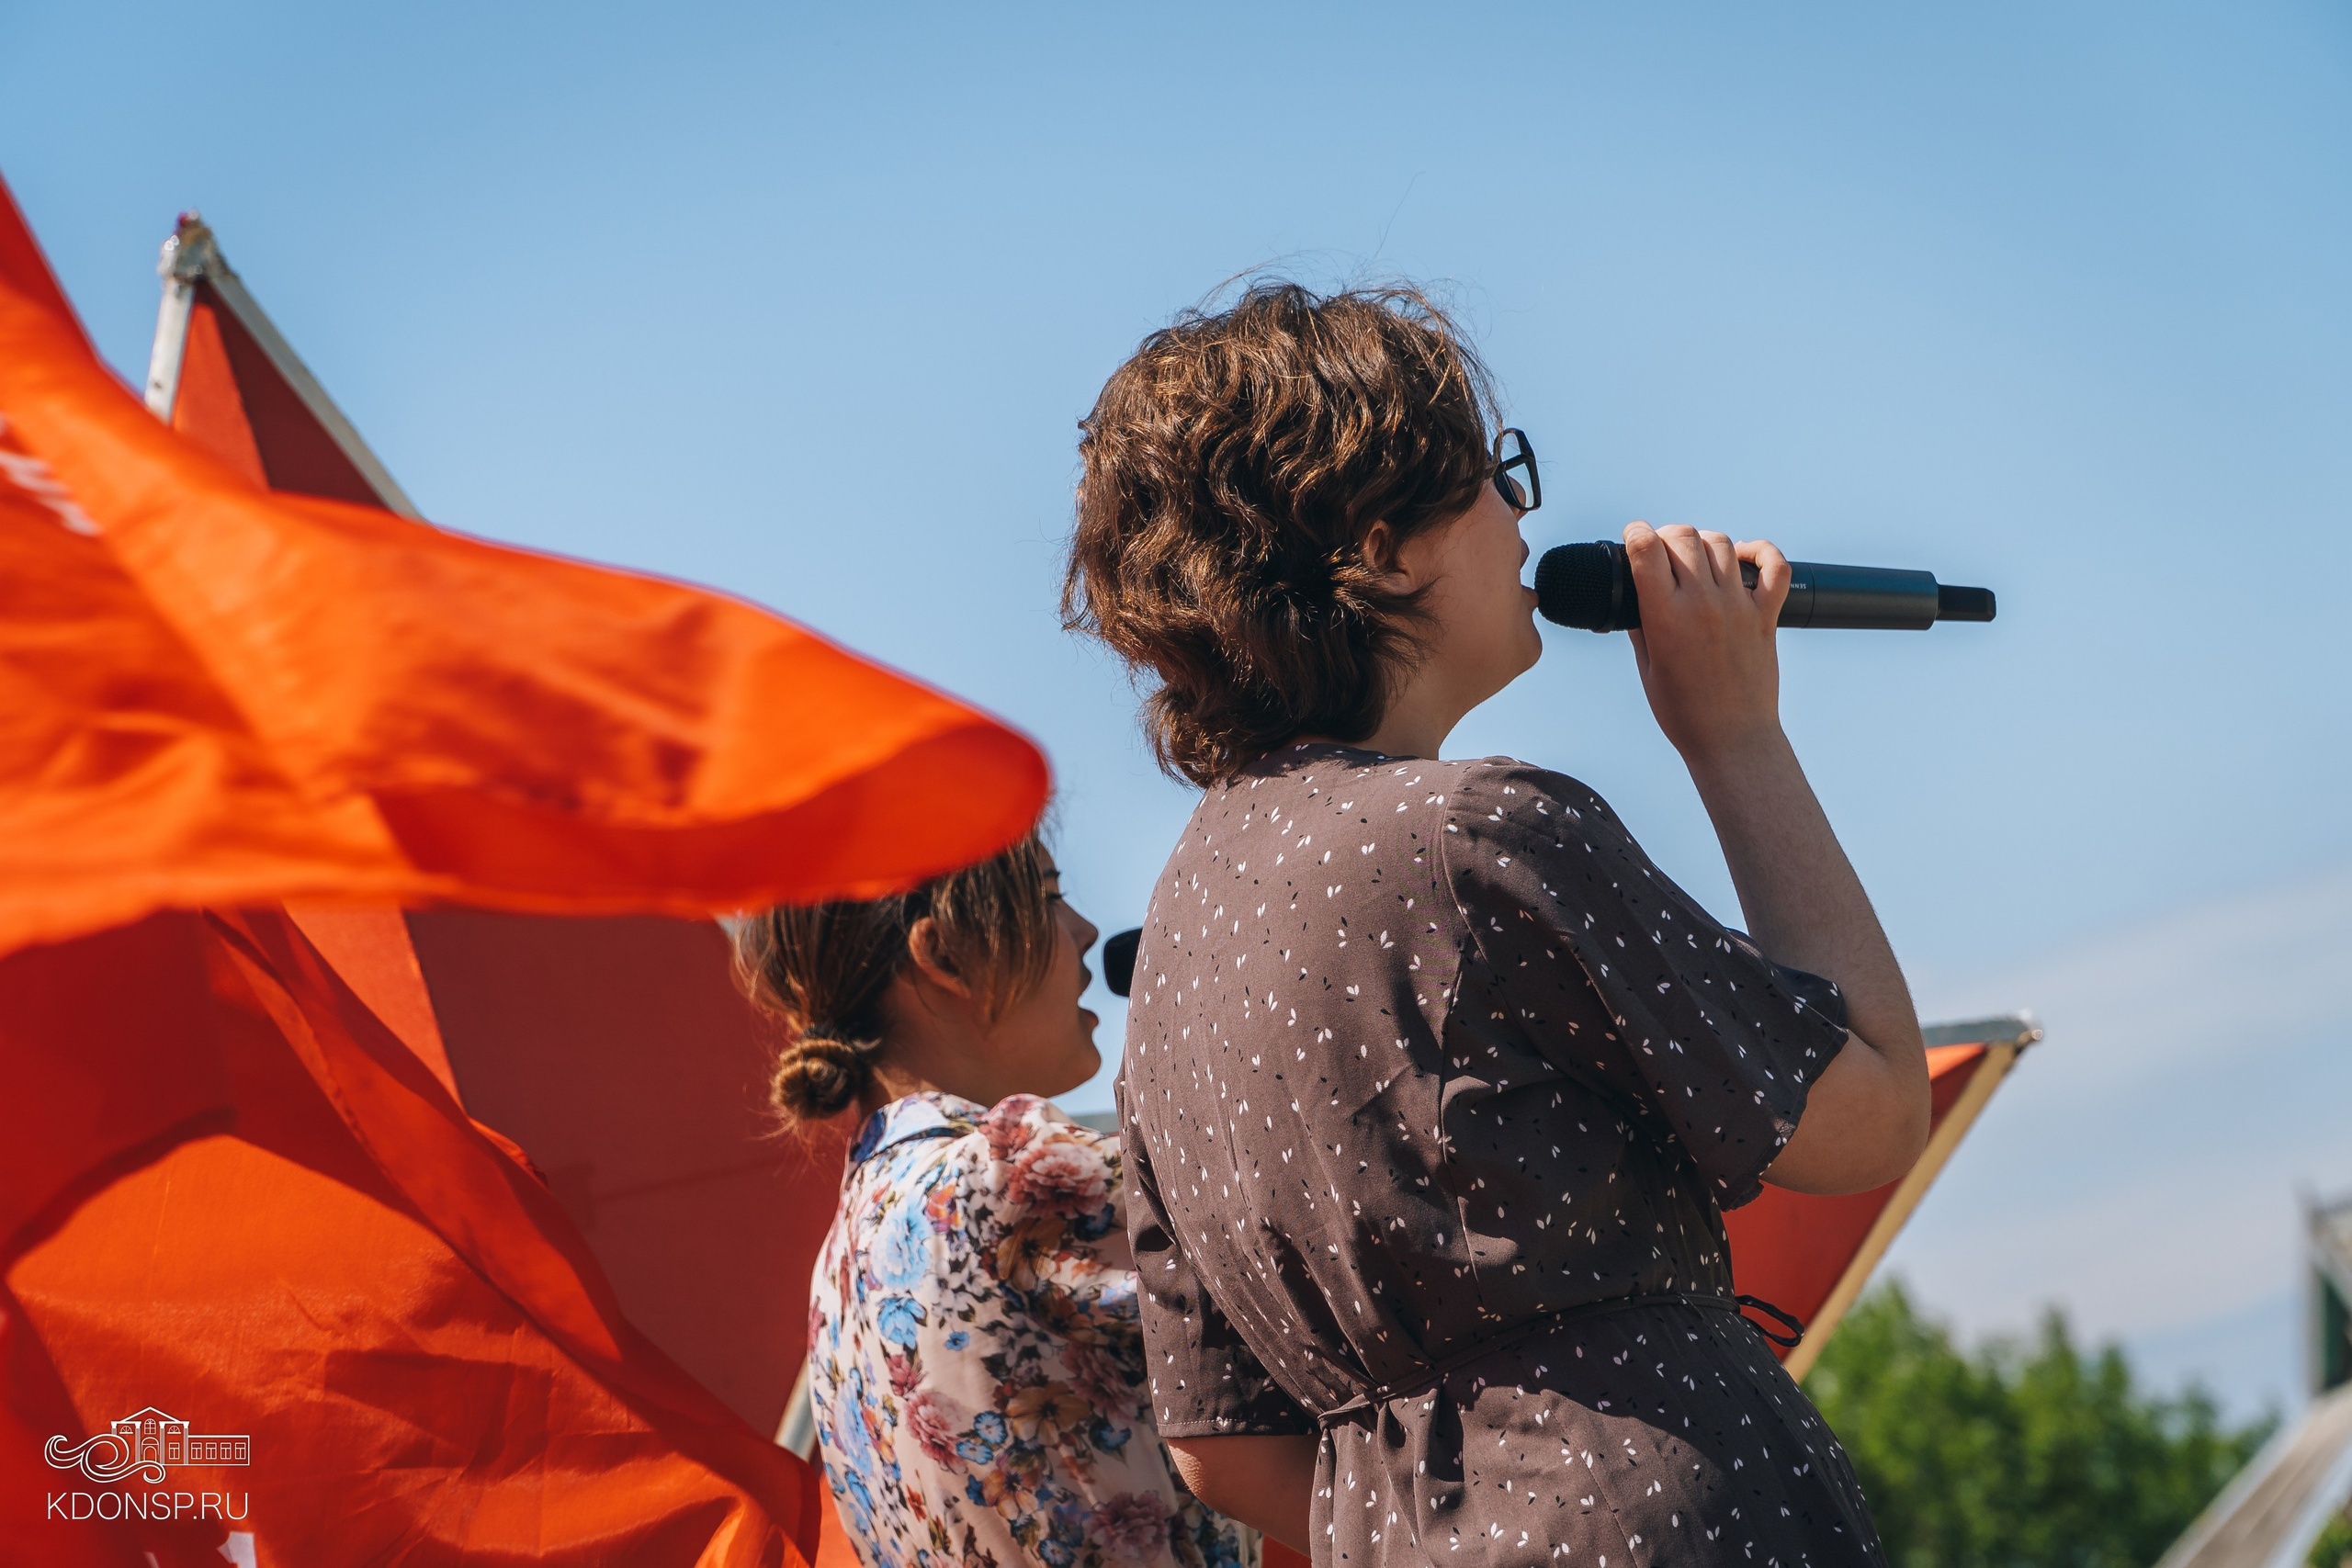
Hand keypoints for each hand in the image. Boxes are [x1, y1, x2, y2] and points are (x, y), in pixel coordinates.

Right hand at [1623, 521, 1788, 762]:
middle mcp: (1703, 604)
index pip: (1647, 549)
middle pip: (1683, 536)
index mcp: (1665, 617)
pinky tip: (1743, 556)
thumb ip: (1641, 625)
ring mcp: (1738, 607)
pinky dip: (1760, 551)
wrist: (1731, 739)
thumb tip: (1636, 593)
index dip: (1636, 533)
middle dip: (1666, 535)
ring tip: (1696, 558)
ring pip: (1722, 543)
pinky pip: (1774, 565)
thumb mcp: (1647, 667)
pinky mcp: (1766, 615)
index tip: (1633, 537)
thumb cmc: (1683, 712)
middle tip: (1661, 551)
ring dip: (1703, 542)